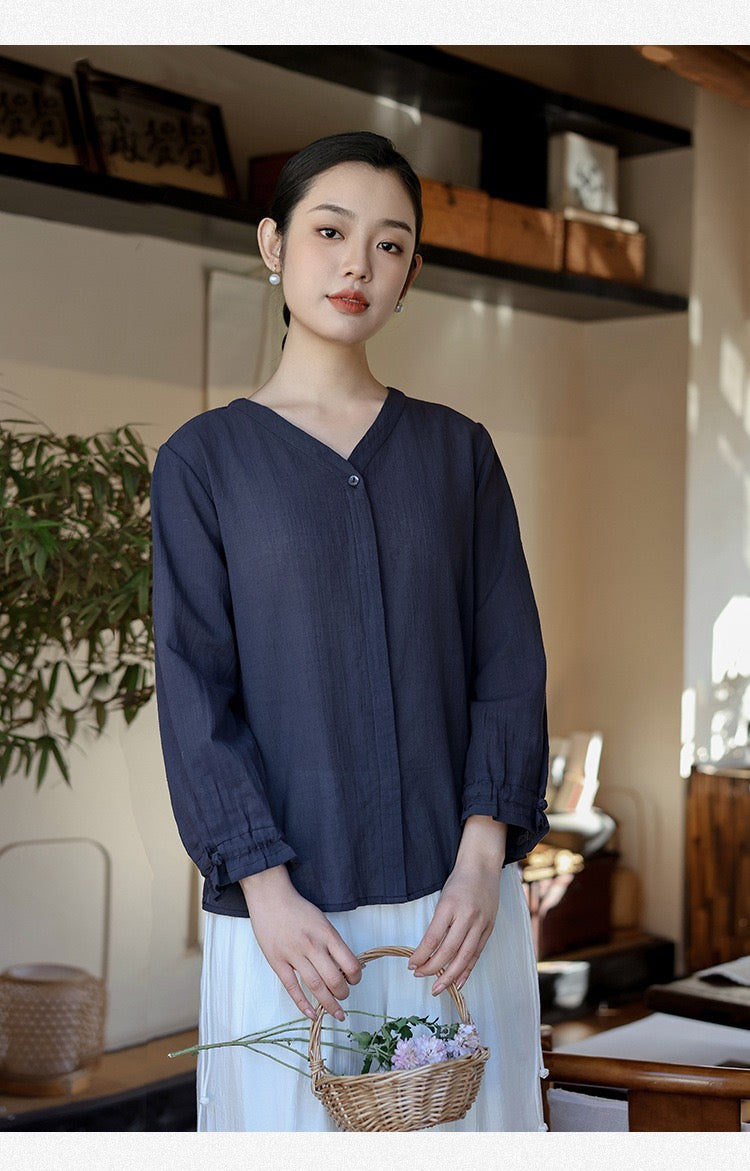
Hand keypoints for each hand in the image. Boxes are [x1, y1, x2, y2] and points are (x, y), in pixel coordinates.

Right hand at [239, 865, 360, 1021]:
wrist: (270, 897)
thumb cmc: (297, 908)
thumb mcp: (322, 920)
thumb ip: (333, 942)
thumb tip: (346, 965)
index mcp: (326, 934)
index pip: (349, 963)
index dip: (356, 977)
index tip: (355, 980)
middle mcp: (312, 945)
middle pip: (334, 979)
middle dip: (343, 994)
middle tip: (344, 997)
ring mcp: (293, 954)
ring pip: (315, 987)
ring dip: (328, 1003)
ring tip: (335, 1012)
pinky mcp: (277, 961)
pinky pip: (291, 987)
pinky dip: (302, 1004)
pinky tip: (312, 1014)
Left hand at [408, 816, 506, 994]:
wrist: (483, 866)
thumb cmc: (459, 881)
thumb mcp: (443, 898)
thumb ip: (438, 923)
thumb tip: (428, 951)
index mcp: (450, 906)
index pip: (433, 937)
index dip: (421, 955)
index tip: (411, 965)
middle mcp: (467, 917)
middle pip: (449, 950)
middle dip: (433, 968)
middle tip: (420, 977)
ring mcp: (480, 924)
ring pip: (464, 957)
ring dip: (450, 976)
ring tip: (437, 987)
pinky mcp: (489, 929)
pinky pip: (477, 954)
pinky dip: (467, 969)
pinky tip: (459, 981)